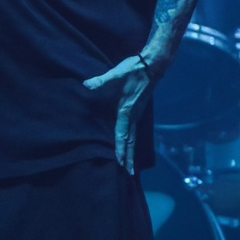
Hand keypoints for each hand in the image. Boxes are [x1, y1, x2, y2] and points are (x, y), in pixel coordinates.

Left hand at [83, 55, 155, 174]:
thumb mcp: (116, 73)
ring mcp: (137, 114)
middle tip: (130, 174)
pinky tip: (130, 146)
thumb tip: (86, 85)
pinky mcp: (138, 111)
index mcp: (126, 110)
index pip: (122, 133)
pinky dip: (132, 142)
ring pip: (134, 137)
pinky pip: (134, 131)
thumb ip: (101, 81)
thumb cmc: (133, 69)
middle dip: (129, 157)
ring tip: (131, 167)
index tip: (120, 163)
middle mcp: (134, 116)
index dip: (120, 148)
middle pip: (131, 141)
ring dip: (131, 152)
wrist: (152, 64)